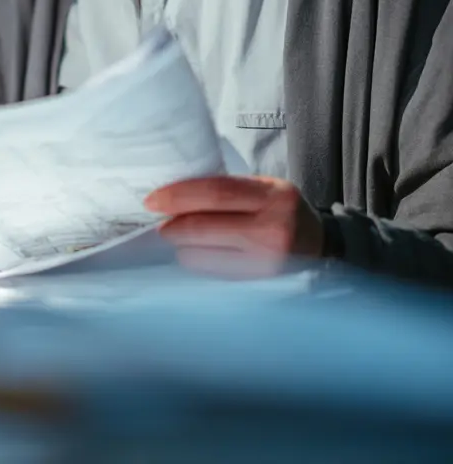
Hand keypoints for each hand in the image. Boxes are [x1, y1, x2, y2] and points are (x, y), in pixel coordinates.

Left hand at [144, 175, 323, 277]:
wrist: (322, 247)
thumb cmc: (282, 211)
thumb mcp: (264, 188)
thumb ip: (227, 189)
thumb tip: (174, 196)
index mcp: (274, 196)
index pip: (215, 193)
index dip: (178, 195)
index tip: (152, 200)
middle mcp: (274, 229)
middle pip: (205, 226)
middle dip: (173, 225)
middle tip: (157, 223)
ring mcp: (269, 263)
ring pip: (205, 256)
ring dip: (182, 248)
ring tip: (178, 240)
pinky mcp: (262, 286)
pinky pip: (216, 275)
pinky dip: (199, 264)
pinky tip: (195, 256)